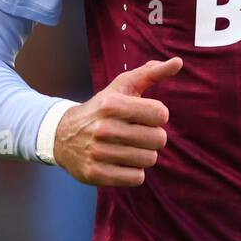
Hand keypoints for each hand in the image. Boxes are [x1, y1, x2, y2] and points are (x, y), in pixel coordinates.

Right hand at [53, 57, 180, 185]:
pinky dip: (133, 171)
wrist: (61, 135)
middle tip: (137, 133)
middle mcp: (104, 129)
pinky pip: (136, 178)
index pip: (161, 114)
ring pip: (149, 159)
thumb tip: (178, 62)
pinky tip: (121, 161)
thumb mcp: (122, 86)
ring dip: (143, 154)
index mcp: (112, 105)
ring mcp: (98, 153)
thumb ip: (151, 73)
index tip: (144, 115)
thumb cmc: (102, 108)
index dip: (157, 115)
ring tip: (128, 147)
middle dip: (152, 136)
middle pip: (158, 139)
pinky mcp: (95, 174)